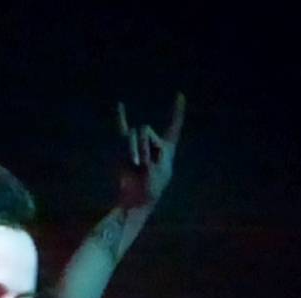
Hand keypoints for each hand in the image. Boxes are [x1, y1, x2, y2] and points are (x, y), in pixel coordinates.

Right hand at [116, 92, 184, 211]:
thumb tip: (135, 132)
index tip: (180, 95)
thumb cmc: (151, 188)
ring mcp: (138, 145)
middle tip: (145, 165)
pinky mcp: (124, 149)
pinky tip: (120, 105)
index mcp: (167, 148)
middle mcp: (153, 142)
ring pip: (132, 134)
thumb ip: (149, 147)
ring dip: (132, 149)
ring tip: (136, 165)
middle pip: (145, 129)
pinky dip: (121, 117)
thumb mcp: (158, 168)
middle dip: (144, 146)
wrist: (137, 199)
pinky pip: (121, 129)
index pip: (174, 125)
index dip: (177, 110)